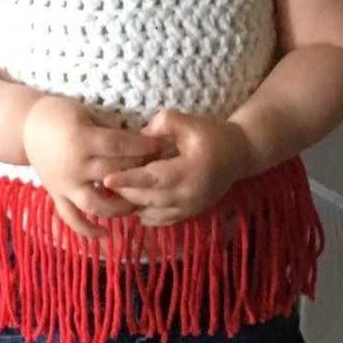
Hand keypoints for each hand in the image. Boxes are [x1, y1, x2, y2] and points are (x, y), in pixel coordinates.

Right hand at [22, 95, 166, 240]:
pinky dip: (87, 231)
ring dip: (120, 208)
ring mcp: (64, 185)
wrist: (25, 127)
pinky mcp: (57, 196)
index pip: (121, 146)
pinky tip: (106, 235)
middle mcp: (74, 166)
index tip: (163, 147)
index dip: (145, 147)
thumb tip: (144, 141)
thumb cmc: (60, 114)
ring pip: (96, 205)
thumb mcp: (87, 114)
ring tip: (139, 204)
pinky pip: (71, 219)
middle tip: (160, 174)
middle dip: (140, 174)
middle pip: (115, 175)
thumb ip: (111, 131)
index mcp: (82, 140)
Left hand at [99, 109, 254, 226]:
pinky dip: (143, 213)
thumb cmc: (213, 134)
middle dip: (124, 191)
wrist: (240, 154)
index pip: (153, 178)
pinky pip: (160, 220)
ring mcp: (190, 208)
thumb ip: (164, 123)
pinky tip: (132, 202)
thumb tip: (140, 135)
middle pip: (147, 198)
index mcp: (190, 171)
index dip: (128, 179)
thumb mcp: (190, 122)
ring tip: (113, 191)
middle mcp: (189, 194)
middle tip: (102, 180)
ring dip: (131, 203)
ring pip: (151, 213)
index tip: (106, 179)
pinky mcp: (189, 214)